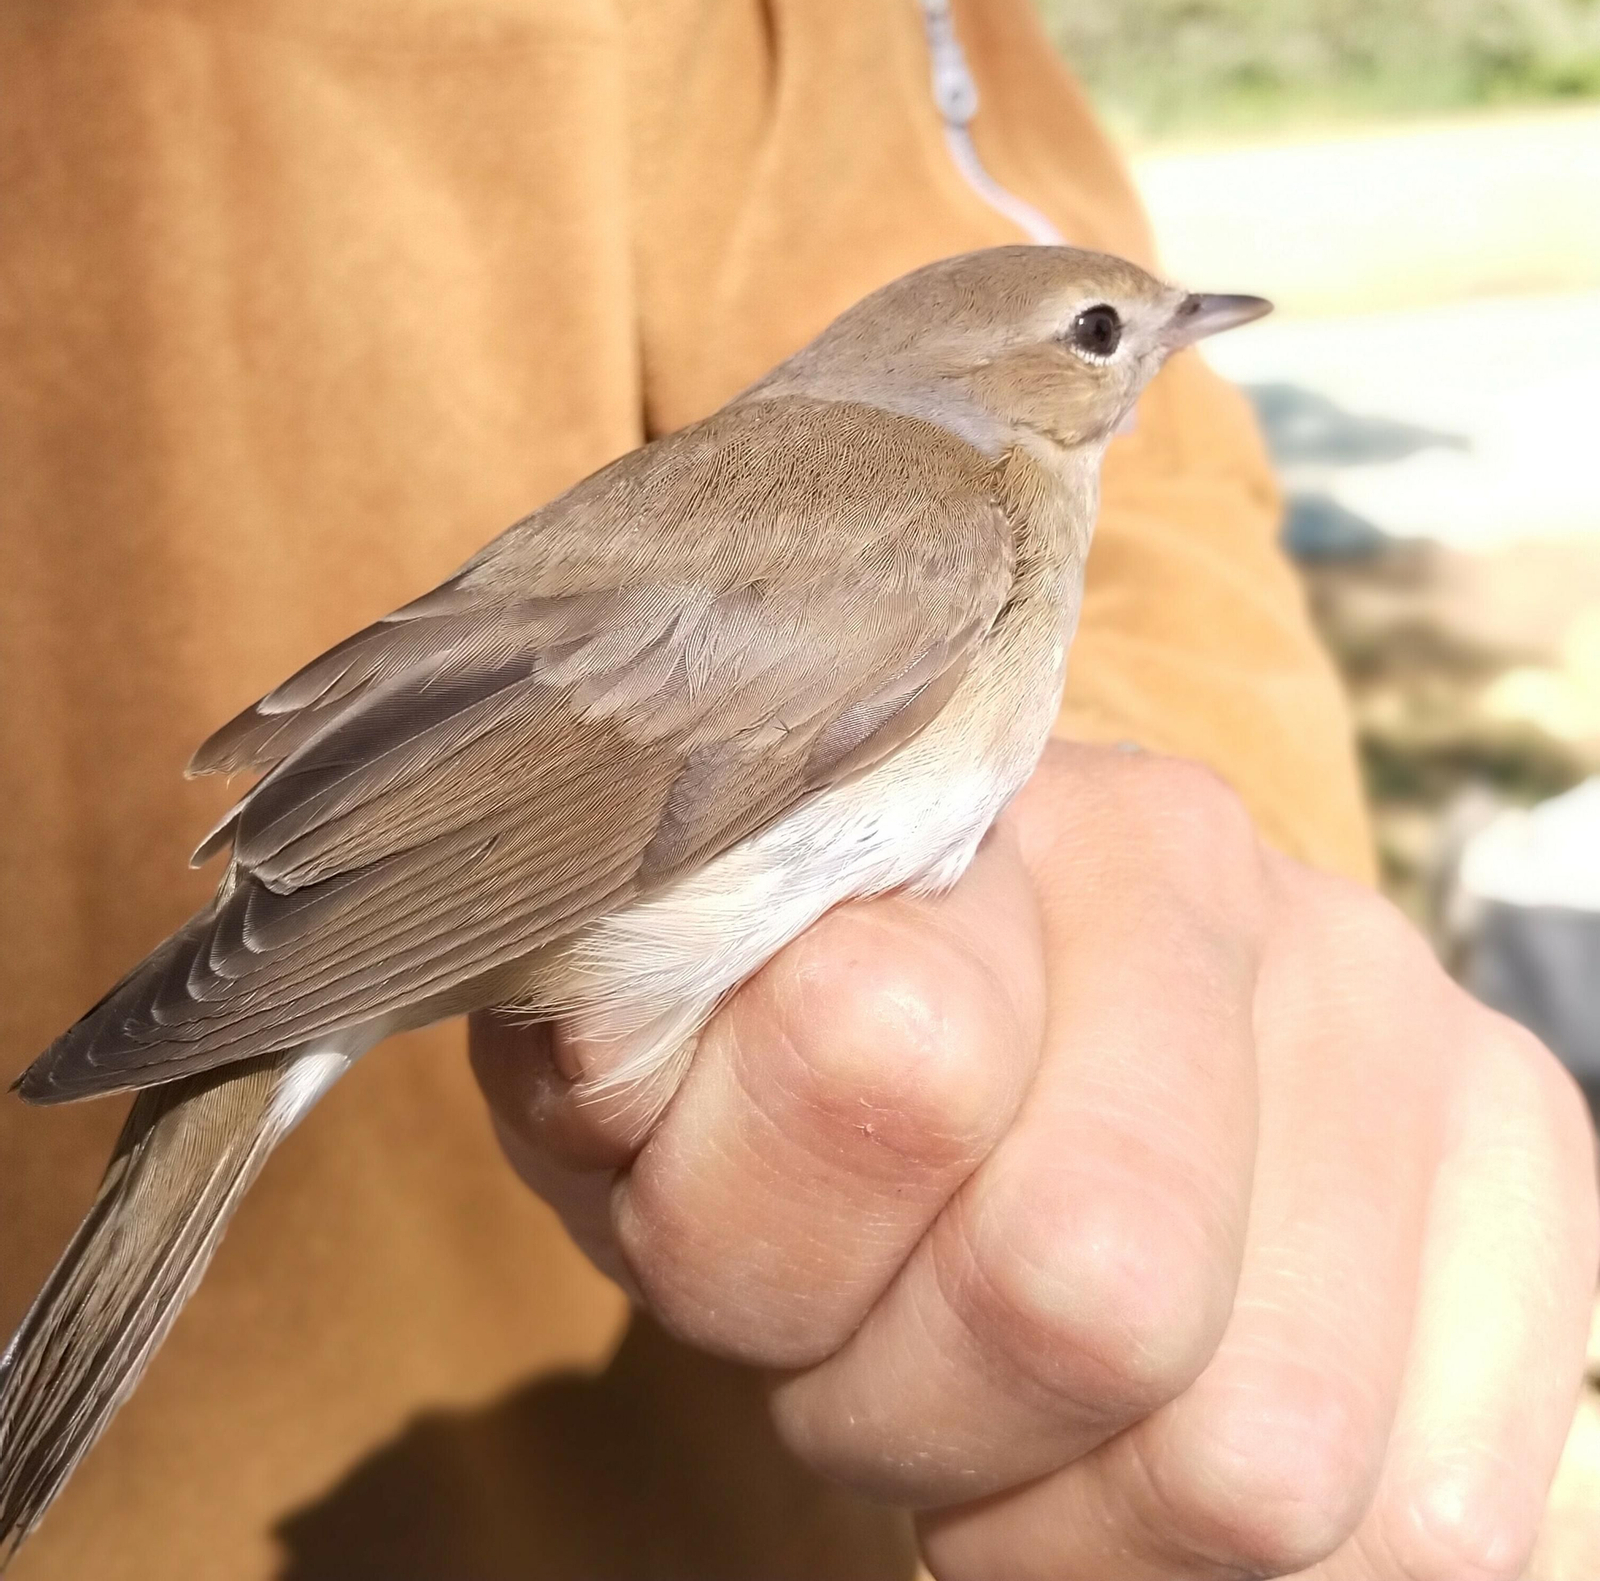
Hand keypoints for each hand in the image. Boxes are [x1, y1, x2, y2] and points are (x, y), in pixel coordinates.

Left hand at [470, 742, 1598, 1578]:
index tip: (744, 1251)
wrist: (978, 1003)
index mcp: (987, 806)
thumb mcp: (652, 1064)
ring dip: (1083, 1513)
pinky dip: (1257, 1568)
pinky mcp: (1520, 1155)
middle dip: (926, 1411)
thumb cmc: (782, 1064)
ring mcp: (1397, 1015)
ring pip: (1261, 1468)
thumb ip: (654, 1053)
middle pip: (1084, 1297)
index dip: (764, 1256)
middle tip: (885, 1358)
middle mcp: (1227, 878)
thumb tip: (825, 1031)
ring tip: (1019, 1406)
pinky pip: (1441, 1518)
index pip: (879, 1070)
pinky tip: (1165, 1434)